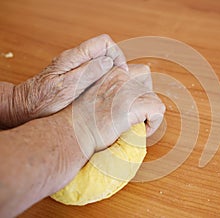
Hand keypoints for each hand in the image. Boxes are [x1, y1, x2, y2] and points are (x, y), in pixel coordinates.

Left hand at [1, 34, 126, 128]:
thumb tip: (107, 61)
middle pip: (103, 49)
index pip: (103, 43)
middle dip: (116, 61)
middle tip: (120, 79)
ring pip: (99, 58)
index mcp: (73, 58)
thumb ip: (87, 73)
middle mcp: (75, 58)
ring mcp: (75, 65)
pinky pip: (93, 68)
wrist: (27, 104)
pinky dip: (103, 75)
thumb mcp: (67, 88)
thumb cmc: (43, 99)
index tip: (121, 71)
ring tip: (114, 84)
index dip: (116, 54)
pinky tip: (103, 87)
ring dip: (110, 69)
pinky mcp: (75, 72)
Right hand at [72, 64, 165, 156]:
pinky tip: (140, 130)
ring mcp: (128, 89)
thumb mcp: (92, 95)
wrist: (72, 131)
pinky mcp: (135, 104)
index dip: (138, 90)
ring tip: (135, 125)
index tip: (129, 106)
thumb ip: (109, 90)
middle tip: (133, 116)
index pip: (138, 72)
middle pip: (147, 84)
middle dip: (143, 100)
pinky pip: (158, 111)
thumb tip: (124, 99)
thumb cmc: (79, 120)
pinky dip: (153, 123)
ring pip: (153, 98)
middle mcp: (121, 76)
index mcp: (110, 72)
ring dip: (147, 112)